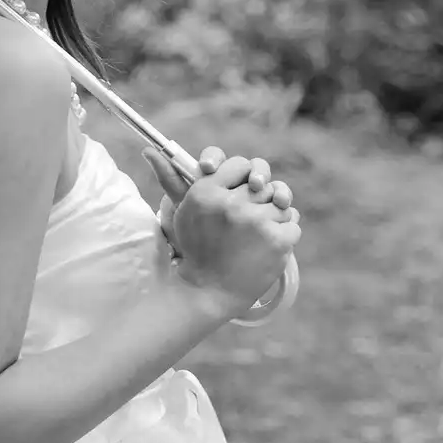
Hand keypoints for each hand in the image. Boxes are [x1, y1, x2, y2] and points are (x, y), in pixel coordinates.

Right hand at [141, 145, 300, 314]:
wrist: (207, 293)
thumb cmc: (194, 249)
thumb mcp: (182, 211)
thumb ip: (172, 178)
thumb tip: (149, 149)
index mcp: (207, 191)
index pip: (240, 164)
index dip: (243, 178)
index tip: (240, 191)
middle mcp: (231, 203)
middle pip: (263, 183)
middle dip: (259, 199)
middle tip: (247, 220)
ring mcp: (257, 222)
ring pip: (281, 203)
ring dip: (274, 217)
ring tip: (257, 236)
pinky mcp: (278, 240)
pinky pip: (293, 223)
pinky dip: (285, 234)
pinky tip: (268, 246)